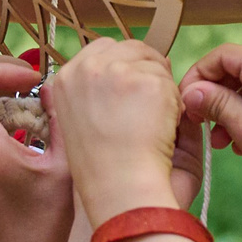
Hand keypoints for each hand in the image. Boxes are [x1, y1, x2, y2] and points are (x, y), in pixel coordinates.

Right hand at [44, 38, 190, 225]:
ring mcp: (114, 72)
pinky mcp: (143, 80)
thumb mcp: (84, 120)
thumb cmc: (105, 169)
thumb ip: (102, 89)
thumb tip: (142, 65)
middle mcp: (86, 69)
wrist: (119, 191)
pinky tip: (162, 132)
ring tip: (151, 129)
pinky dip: (175, 107)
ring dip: (163, 92)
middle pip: (133, 49)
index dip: (126, 68)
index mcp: (65, 79)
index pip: (104, 49)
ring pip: (155, 64)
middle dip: (148, 74)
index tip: (133, 93)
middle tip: (148, 114)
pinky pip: (172, 83)